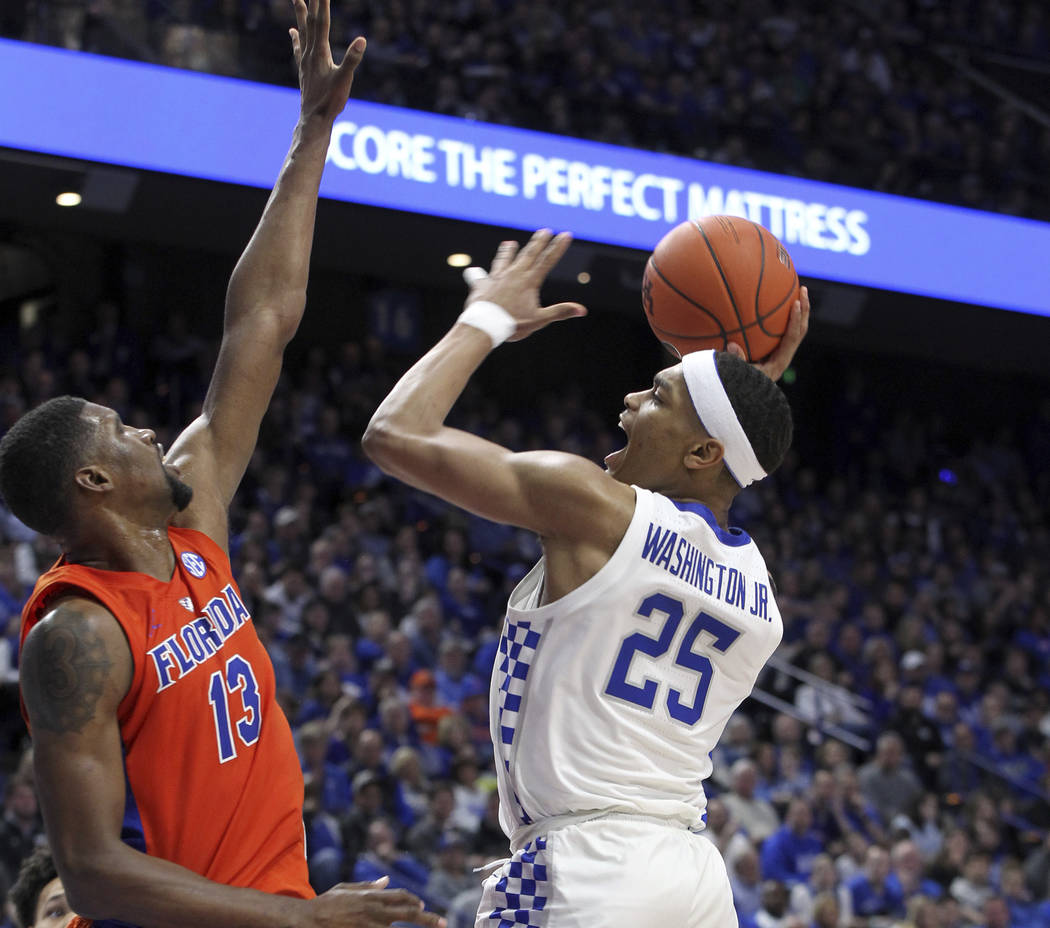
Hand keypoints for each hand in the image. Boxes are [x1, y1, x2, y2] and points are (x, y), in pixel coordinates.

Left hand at [290, 0, 365, 123]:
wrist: (313, 118)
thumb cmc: (330, 101)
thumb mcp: (344, 80)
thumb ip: (352, 59)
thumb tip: (362, 40)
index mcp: (320, 52)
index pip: (321, 21)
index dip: (322, 3)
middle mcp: (310, 52)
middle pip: (310, 21)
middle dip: (311, 3)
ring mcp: (305, 60)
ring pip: (302, 31)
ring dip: (300, 14)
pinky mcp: (304, 69)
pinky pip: (299, 48)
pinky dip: (296, 37)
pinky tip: (292, 31)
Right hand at [307, 877, 445, 927]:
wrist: (308, 921)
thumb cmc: (326, 904)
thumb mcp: (347, 889)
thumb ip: (368, 886)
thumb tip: (386, 881)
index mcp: (372, 896)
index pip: (401, 896)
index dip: (413, 900)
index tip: (422, 905)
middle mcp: (375, 911)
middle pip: (407, 913)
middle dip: (428, 918)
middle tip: (444, 923)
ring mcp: (370, 927)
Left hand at [465, 229, 586, 340]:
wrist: (484, 326)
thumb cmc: (512, 325)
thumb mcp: (539, 320)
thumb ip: (560, 312)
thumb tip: (582, 310)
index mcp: (529, 281)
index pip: (547, 260)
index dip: (558, 247)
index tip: (565, 234)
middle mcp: (514, 275)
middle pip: (528, 254)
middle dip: (538, 241)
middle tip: (545, 230)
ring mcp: (497, 277)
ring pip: (504, 260)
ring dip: (508, 251)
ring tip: (509, 244)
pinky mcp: (482, 284)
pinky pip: (480, 276)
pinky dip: (478, 274)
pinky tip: (473, 272)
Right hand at [726, 285, 809, 379]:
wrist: (743, 400)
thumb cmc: (738, 387)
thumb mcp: (736, 375)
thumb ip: (736, 361)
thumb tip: (733, 345)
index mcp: (778, 362)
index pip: (792, 338)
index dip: (795, 321)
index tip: (796, 303)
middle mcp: (782, 357)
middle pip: (800, 330)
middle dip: (804, 310)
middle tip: (802, 289)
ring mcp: (779, 355)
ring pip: (794, 330)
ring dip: (797, 311)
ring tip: (795, 291)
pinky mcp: (773, 353)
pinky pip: (782, 332)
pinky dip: (782, 317)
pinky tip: (775, 303)